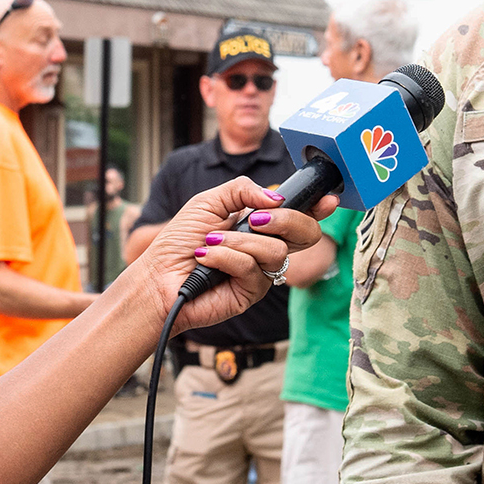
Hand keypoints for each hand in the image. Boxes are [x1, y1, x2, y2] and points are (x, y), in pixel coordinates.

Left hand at [129, 177, 328, 335]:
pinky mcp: (251, 293)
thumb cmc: (180, 241)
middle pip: (307, 235)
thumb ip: (242, 190)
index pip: (300, 216)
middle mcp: (266, 249)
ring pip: (277, 252)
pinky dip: (226, 258)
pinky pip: (253, 269)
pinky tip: (207, 259)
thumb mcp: (209, 201)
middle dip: (286, 221)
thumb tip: (276, 198)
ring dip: (239, 242)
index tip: (327, 199)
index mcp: (262, 225)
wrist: (157, 276)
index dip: (319, 208)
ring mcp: (261, 272)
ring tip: (211, 242)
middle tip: (257, 219)